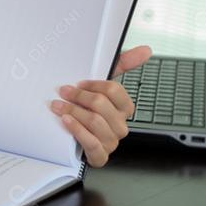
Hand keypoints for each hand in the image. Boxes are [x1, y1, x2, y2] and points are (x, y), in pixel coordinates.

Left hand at [51, 45, 152, 166]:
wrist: (68, 134)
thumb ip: (122, 64)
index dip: (94, 85)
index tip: (79, 83)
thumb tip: (146, 49)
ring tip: (58, 106)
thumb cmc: (86, 107)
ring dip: (73, 112)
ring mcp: (111, 142)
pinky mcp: (100, 156)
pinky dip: (77, 130)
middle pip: (101, 105)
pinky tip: (66, 121)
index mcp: (124, 108)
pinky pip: (92, 143)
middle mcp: (120, 125)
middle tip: (63, 92)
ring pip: (95, 122)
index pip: (114, 91)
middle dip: (78, 97)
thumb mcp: (100, 85)